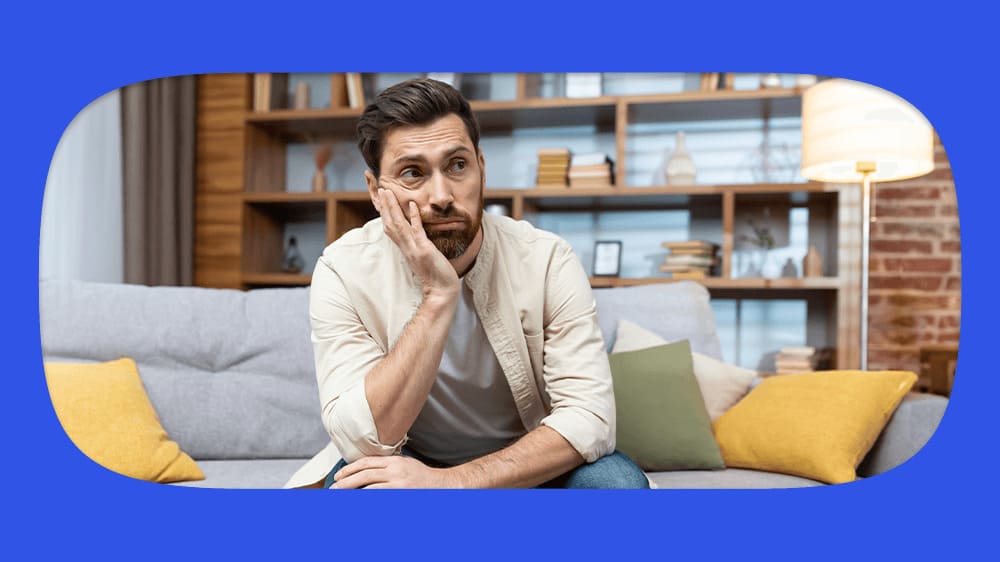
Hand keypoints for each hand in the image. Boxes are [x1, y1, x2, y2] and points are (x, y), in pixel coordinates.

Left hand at [329, 455, 460, 488]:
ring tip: (341, 497)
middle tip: (334, 488)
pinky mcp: (400, 494)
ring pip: (369, 488)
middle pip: (364, 474)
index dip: (350, 469)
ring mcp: (398, 484)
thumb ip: (387, 465)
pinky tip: (358, 502)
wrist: (441, 485)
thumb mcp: (404, 464)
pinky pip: (379, 498)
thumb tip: (367, 470)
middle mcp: (394, 471)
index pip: (366, 462)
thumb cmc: (422, 477)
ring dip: (353, 492)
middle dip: (346, 481)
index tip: (339, 476)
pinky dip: (367, 500)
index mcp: (394, 461)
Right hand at [376, 186, 458, 301]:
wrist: (441, 293)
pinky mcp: (424, 251)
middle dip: (386, 206)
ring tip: (389, 192)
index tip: (383, 201)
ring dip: (393, 207)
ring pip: (399, 225)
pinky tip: (412, 205)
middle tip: (382, 189)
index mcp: (405, 250)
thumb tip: (418, 240)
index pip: (391, 229)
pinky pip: (417, 231)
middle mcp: (406, 248)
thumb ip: (418, 248)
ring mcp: (414, 249)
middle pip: (390, 224)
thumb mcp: (423, 259)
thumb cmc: (436, 278)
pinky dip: (414, 217)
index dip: (386, 214)